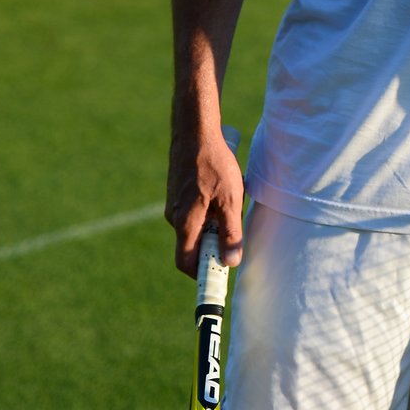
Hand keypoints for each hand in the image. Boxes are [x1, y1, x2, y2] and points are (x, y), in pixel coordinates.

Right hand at [165, 122, 245, 276]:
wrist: (195, 132)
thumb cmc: (213, 163)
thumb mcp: (230, 200)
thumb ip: (230, 233)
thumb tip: (230, 262)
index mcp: (184, 223)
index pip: (186, 262)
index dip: (201, 274)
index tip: (219, 277)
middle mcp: (174, 217)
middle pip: (193, 246)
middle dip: (214, 245)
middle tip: (234, 231)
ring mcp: (175, 205)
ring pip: (196, 228)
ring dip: (214, 225)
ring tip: (230, 202)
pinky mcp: (178, 194)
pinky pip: (195, 214)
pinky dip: (210, 211)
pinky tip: (223, 192)